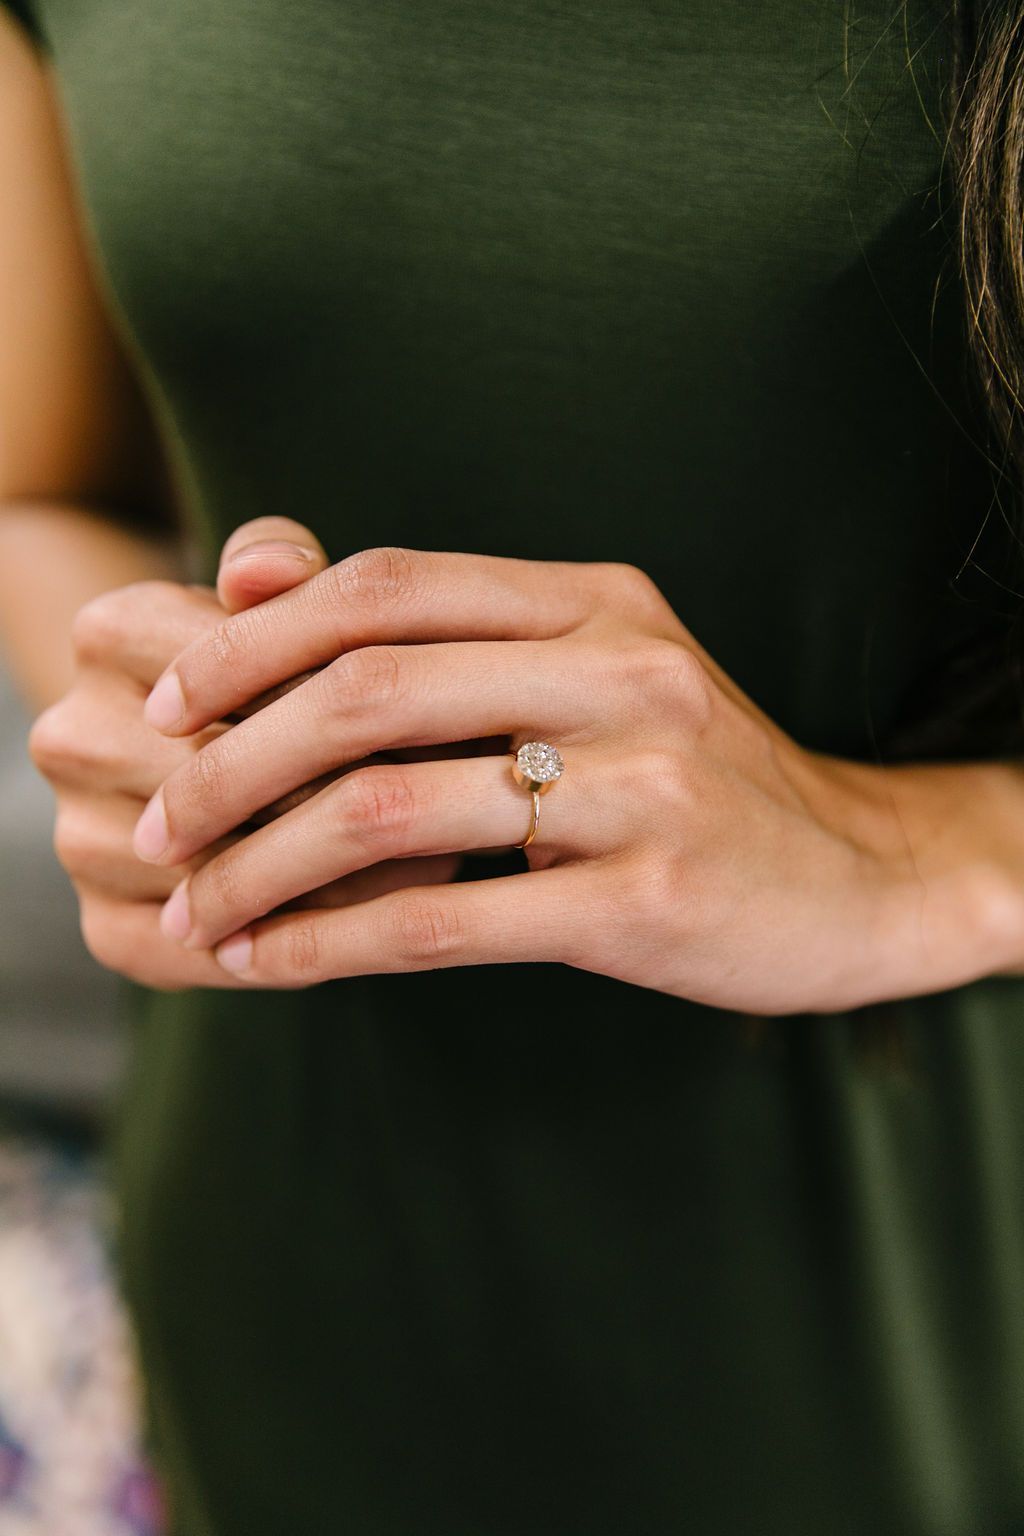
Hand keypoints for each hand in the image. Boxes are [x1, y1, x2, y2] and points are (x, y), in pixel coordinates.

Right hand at [29, 522, 460, 990]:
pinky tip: (390, 910)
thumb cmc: (283, 665)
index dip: (358, 690)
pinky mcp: (108, 928)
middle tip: (475, 790)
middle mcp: (73, 737)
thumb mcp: (292, 599)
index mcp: (108, 633)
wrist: (210, 745)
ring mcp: (82, 841)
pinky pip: (222, 950)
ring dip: (356, 867)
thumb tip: (275, 569)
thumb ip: (288, 564)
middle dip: (365, 778)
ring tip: (453, 848)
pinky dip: (314, 935)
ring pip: (240, 865)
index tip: (452, 703)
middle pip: (244, 769)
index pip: (253, 667)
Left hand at [125, 543, 992, 1013]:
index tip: (172, 700)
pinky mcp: (649, 898)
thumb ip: (459, 641)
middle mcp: (622, 670)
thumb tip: (264, 603)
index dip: (255, 638)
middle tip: (161, 819)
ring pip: (390, 809)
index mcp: (597, 602)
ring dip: (260, 863)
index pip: (387, 585)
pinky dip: (331, 943)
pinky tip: (272, 963)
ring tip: (198, 905)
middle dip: (229, 759)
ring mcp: (644, 783)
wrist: (866, 874)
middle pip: (367, 688)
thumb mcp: (603, 671)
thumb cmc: (700, 776)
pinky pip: (446, 919)